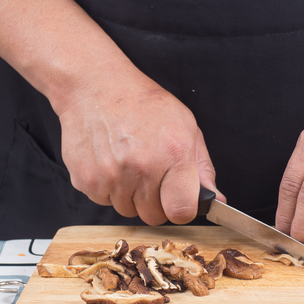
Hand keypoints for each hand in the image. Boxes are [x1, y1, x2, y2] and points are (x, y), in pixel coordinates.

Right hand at [57, 76, 223, 225]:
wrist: (95, 87)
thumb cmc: (141, 103)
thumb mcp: (185, 126)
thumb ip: (202, 167)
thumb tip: (216, 198)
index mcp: (172, 154)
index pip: (182, 212)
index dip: (182, 209)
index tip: (178, 200)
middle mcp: (141, 168)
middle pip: (154, 216)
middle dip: (156, 202)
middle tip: (151, 174)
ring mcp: (111, 176)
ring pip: (127, 210)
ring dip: (130, 196)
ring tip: (129, 164)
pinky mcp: (87, 180)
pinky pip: (104, 201)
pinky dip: (108, 188)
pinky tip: (111, 163)